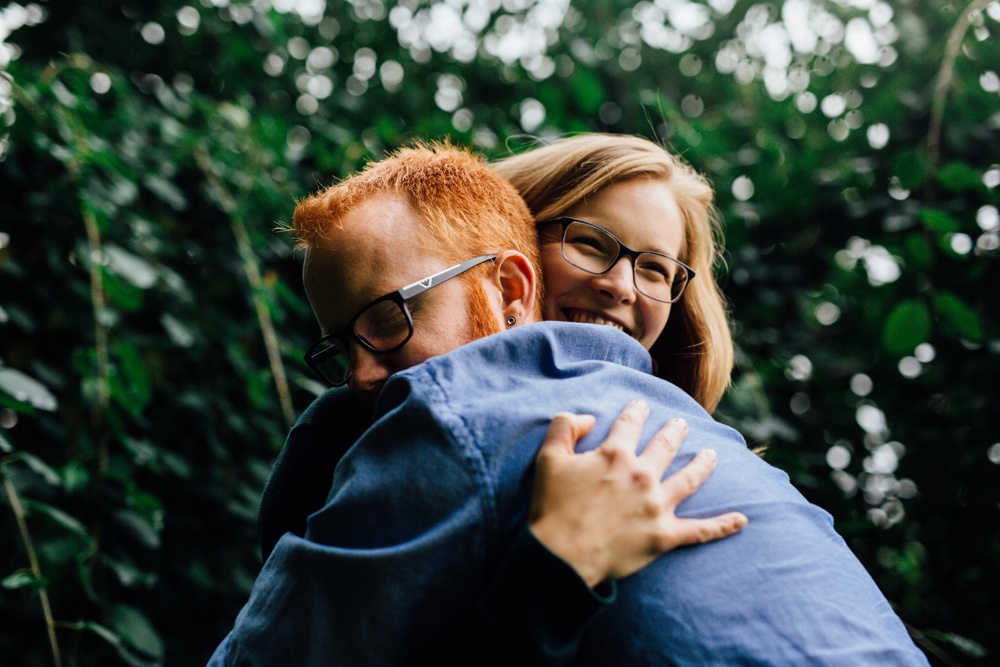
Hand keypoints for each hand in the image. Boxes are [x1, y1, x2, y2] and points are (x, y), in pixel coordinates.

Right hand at [528, 400, 747, 587]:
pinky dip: (723, 525)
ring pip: (689, 479)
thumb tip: (585, 417)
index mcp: (615, 455)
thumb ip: (565, 427)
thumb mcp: (548, 458)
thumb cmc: (552, 508)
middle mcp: (642, 476)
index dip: (636, 411)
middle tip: (682, 424)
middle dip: (675, 432)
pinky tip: (742, 519)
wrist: (561, 558)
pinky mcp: (665, 537)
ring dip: (703, 464)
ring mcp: (657, 506)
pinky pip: (701, 530)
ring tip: (712, 454)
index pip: (630, 425)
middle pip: (665, 446)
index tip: (642, 405)